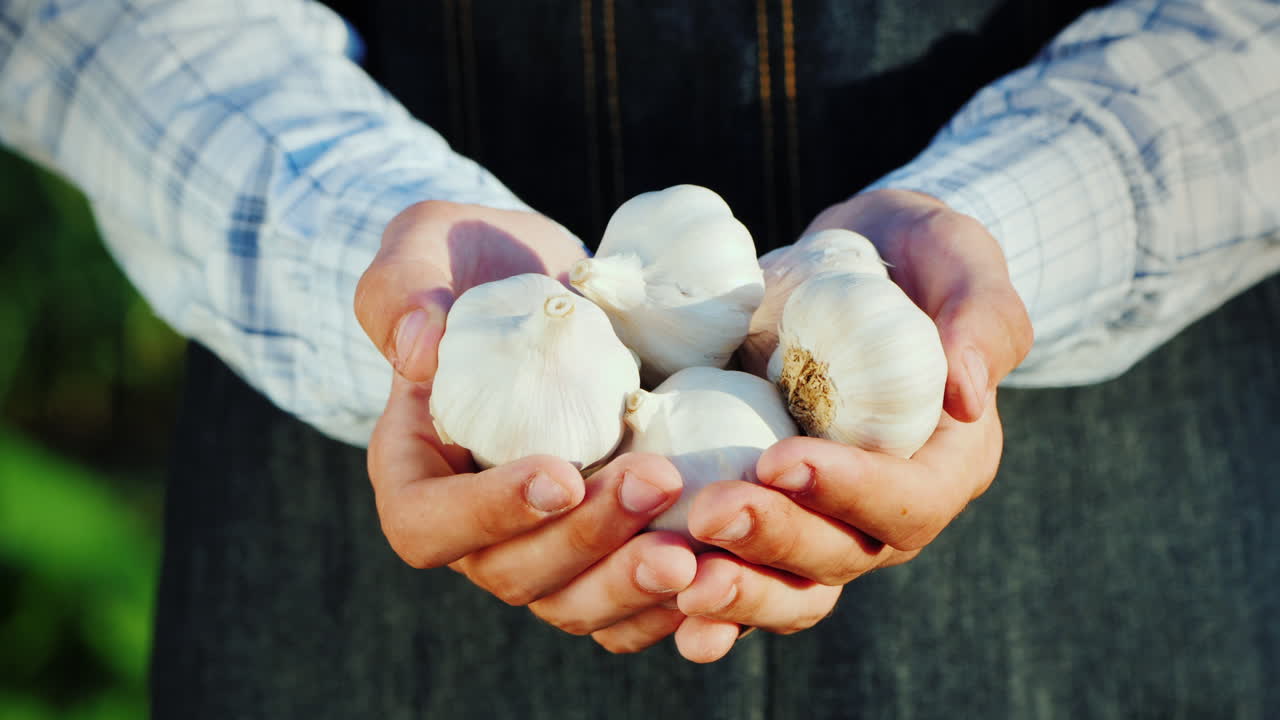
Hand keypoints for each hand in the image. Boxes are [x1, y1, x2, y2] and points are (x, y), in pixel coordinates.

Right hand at [356, 202, 696, 650]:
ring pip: (574, 603)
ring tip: (695, 549)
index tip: (561, 473)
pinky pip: (626, 604)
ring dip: (632, 584)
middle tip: (659, 482)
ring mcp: (541, 544)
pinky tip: (720, 574)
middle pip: (512, 574)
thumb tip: (418, 352)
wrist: (551, 283)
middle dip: (588, 541)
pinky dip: (669, 603)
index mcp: (416, 470)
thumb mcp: (424, 248)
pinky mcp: (601, 545)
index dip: (489, 515)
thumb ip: (405, 291)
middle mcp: (474, 525)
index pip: (426, 524)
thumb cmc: (473, 262)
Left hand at [674, 189, 1032, 661]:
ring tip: (675, 577)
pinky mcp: (771, 513)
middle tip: (709, 514)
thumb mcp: (959, 258)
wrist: (853, 261)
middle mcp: (887, 509)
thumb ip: (979, 318)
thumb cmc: (918, 254)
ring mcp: (824, 520)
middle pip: (841, 555)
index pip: (909, 502)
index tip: (779, 460)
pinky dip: (707, 601)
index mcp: (947, 462)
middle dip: (774, 540)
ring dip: (735, 590)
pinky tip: (659, 596)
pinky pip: (745, 573)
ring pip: (790, 585)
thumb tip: (967, 395)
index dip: (848, 492)